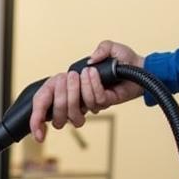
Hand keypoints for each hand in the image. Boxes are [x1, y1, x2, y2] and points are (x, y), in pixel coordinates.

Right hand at [29, 40, 145, 141]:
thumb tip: (89, 63)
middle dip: (64, 95)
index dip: (37, 119)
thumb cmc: (125, 60)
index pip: (44, 104)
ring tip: (89, 73)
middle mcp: (74, 97)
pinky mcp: (101, 105)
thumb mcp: (111, 48)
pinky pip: (94, 102)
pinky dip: (95, 88)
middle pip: (58, 110)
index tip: (38, 130)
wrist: (141, 70)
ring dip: (83, 89)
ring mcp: (87, 103)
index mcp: (67, 85)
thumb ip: (102, 47)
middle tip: (71, 78)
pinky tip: (96, 77)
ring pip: (76, 109)